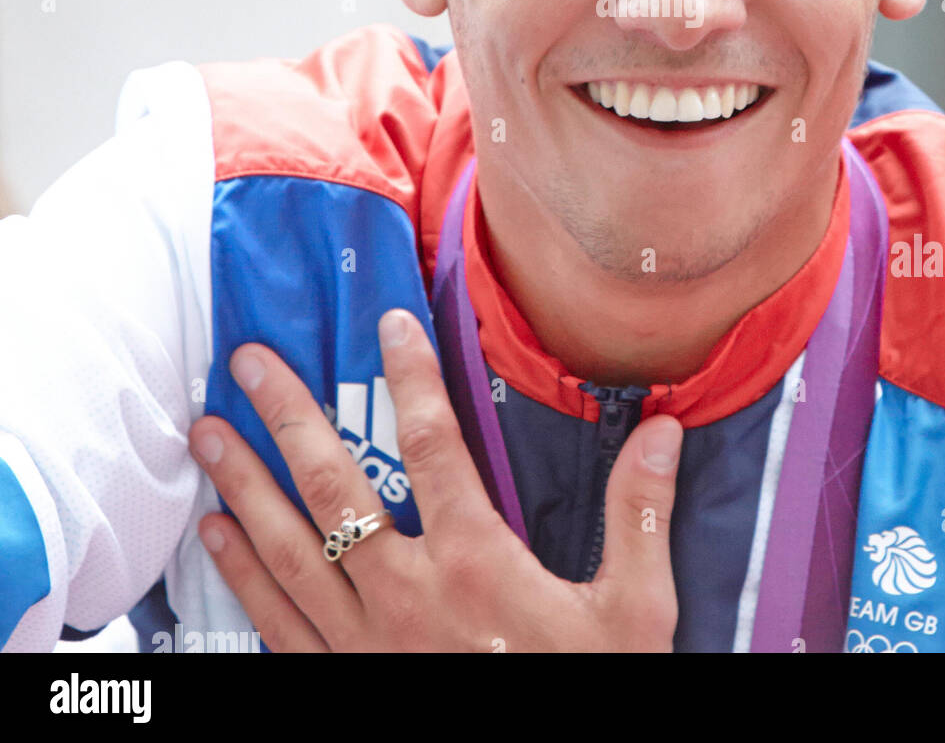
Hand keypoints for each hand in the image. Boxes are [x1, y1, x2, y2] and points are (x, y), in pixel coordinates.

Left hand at [187, 309, 682, 651]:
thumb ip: (639, 517)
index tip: (389, 322)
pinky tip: (217, 536)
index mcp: (475, 561)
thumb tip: (662, 432)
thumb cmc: (585, 693)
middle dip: (286, 415)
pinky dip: (240, 574)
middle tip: (249, 362)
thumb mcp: (633, 614)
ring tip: (210, 432)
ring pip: (287, 548)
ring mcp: (363, 642)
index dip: (410, 374)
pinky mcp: (341, 680)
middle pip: (333, 486)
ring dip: (244, 484)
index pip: (433, 443)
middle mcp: (406, 593)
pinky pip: (276, 621)